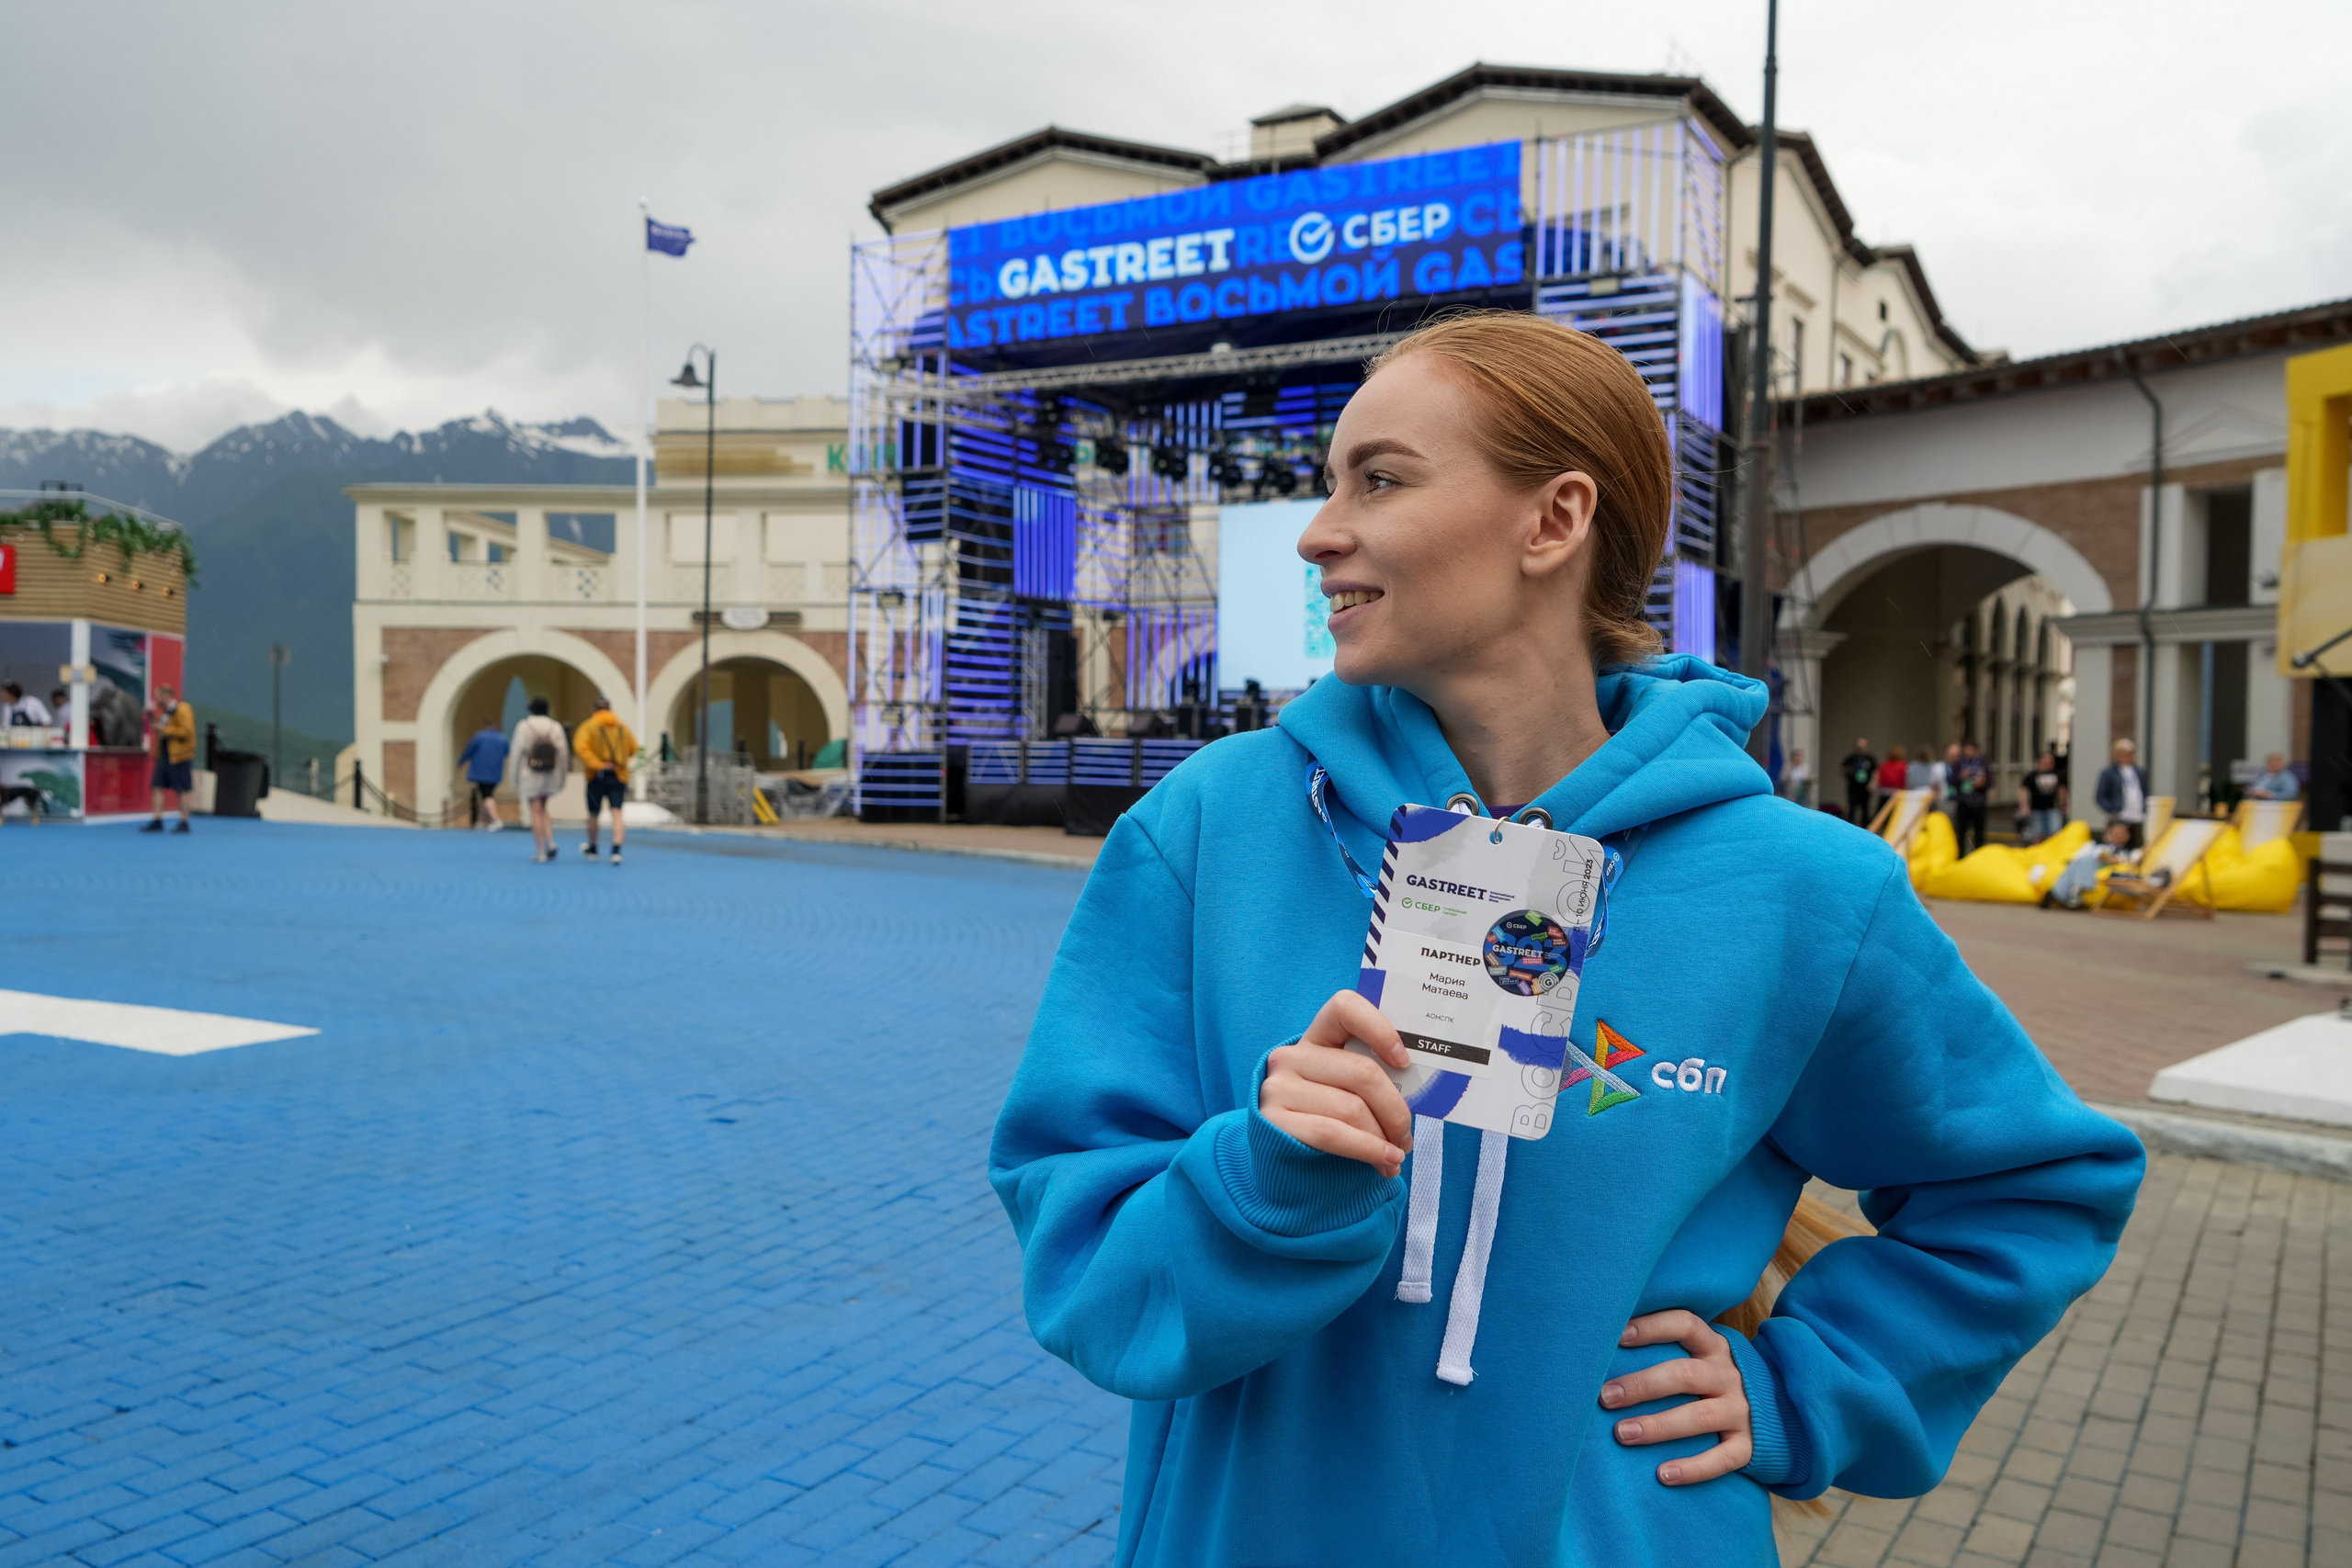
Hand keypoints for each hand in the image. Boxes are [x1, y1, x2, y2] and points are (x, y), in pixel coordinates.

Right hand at [1259, 990, 1414, 1176]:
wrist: (1278, 1154)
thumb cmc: (1326, 1116)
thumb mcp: (1344, 1088)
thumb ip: (1370, 1079)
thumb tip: (1419, 1095)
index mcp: (1317, 1038)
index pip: (1345, 1007)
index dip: (1379, 1028)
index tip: (1404, 1061)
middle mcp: (1292, 1057)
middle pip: (1362, 1073)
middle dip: (1396, 1111)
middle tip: (1407, 1136)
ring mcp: (1279, 1088)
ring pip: (1352, 1109)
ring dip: (1384, 1138)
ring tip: (1397, 1155)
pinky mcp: (1274, 1121)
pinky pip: (1333, 1134)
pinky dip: (1368, 1150)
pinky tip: (1385, 1161)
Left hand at [1600, 1311, 1753, 1484]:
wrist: (1778, 1410)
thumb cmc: (1714, 1379)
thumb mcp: (1702, 1356)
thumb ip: (1668, 1350)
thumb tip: (1605, 1351)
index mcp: (1714, 1347)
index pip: (1685, 1325)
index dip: (1653, 1327)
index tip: (1617, 1335)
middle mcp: (1729, 1376)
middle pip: (1685, 1375)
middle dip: (1642, 1385)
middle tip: (1605, 1397)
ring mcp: (1742, 1411)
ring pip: (1700, 1416)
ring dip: (1659, 1425)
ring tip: (1622, 1434)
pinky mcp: (1750, 1445)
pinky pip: (1723, 1459)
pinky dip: (1694, 1468)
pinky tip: (1663, 1475)